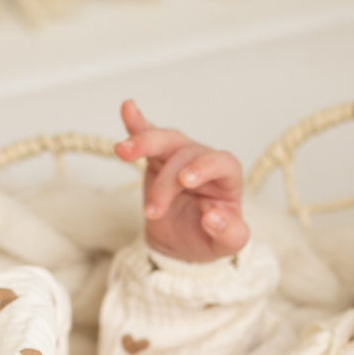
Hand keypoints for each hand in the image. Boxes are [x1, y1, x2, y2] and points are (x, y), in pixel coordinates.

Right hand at [114, 99, 249, 262]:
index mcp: (227, 179)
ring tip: (123, 151)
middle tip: (152, 210)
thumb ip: (230, 235)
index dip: (204, 166)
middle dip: (166, 183)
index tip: (185, 181)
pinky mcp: (157, 158)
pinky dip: (136, 123)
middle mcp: (204, 161)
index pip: (222, 162)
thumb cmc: (207, 238)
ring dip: (144, 142)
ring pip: (165, 139)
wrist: (182, 242)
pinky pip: (148, 135)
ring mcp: (180, 156)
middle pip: (186, 154)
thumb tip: (214, 217)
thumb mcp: (225, 246)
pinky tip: (127, 108)